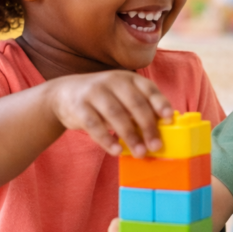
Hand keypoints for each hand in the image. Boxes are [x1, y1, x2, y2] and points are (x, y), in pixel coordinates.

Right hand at [48, 70, 173, 157]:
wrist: (64, 93)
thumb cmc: (103, 98)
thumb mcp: (122, 96)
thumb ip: (140, 108)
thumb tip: (163, 129)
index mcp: (128, 78)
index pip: (148, 89)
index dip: (160, 103)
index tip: (169, 119)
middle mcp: (113, 81)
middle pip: (134, 104)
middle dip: (147, 126)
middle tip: (156, 146)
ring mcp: (94, 92)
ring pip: (116, 114)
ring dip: (130, 136)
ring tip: (140, 153)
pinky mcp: (78, 106)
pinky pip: (94, 124)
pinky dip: (106, 139)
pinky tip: (116, 150)